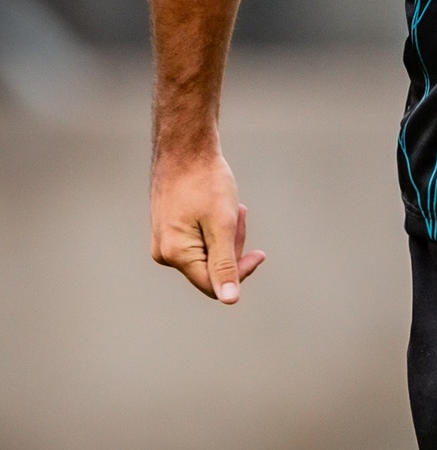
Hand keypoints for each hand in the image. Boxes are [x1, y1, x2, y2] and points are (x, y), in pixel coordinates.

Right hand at [151, 150, 265, 303]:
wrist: (185, 149)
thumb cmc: (205, 183)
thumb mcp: (223, 225)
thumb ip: (225, 264)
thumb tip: (229, 300)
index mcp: (176, 255)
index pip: (214, 285)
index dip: (241, 272)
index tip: (260, 254)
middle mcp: (164, 254)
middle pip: (212, 268)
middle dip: (233, 245)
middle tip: (239, 214)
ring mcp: (164, 242)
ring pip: (209, 252)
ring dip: (227, 233)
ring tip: (231, 206)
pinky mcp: (168, 230)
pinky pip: (200, 239)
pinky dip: (216, 226)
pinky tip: (220, 206)